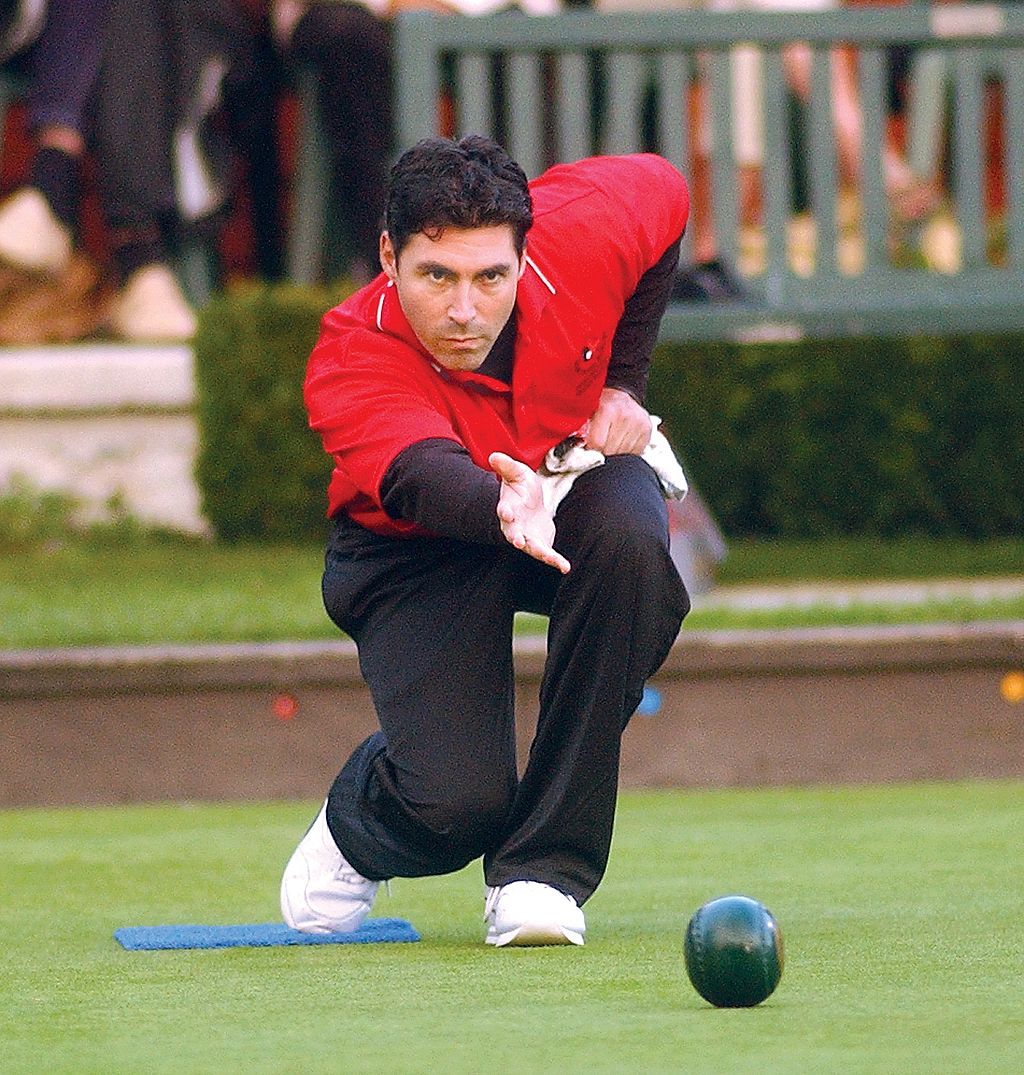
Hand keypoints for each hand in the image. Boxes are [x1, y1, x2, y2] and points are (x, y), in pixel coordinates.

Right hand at [489, 452, 570, 573]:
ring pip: (531, 548)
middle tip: (516, 542)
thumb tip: (494, 456)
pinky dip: (555, 561)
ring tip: (550, 558)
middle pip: (513, 534)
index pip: (504, 510)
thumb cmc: (521, 488)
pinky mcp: (540, 546)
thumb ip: (506, 466)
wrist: (531, 506)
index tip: (505, 513)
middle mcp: (515, 527)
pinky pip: (547, 555)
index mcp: (509, 508)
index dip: (504, 511)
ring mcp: (527, 538)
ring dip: (539, 553)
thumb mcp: (517, 473)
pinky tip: (565, 567)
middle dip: (515, 537)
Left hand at [584, 387, 652, 455]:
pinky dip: (626, 452)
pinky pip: (634, 453)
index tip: (588, 447)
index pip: (597, 444)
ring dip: (614, 453)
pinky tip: (621, 442)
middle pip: (610, 451)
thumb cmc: (600, 405)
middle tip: (599, 444)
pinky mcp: (647, 431)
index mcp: (608, 410)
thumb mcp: (587, 412)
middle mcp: (626, 416)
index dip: (590, 449)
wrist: (620, 395)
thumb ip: (581, 429)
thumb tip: (576, 449)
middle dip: (602, 452)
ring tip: (610, 441)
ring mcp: (639, 424)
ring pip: (623, 454)